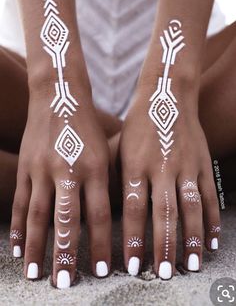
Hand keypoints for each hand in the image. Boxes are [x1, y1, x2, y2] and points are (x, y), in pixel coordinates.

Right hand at [10, 85, 110, 287]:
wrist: (60, 98)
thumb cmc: (90, 127)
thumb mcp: (107, 150)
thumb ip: (110, 181)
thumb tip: (119, 216)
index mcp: (95, 167)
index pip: (99, 215)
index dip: (99, 245)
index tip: (101, 271)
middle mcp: (69, 171)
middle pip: (66, 220)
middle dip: (65, 255)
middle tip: (64, 284)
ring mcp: (43, 169)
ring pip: (40, 215)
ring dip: (38, 248)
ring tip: (37, 275)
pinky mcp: (27, 167)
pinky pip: (22, 202)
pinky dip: (20, 227)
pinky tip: (20, 248)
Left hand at [120, 70, 219, 278]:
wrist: (167, 97)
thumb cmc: (138, 124)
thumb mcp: (119, 146)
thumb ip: (116, 176)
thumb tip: (107, 209)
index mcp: (136, 164)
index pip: (134, 208)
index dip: (133, 238)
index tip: (132, 265)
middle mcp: (162, 167)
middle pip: (165, 213)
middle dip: (164, 245)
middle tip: (164, 273)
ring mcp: (186, 165)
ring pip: (192, 207)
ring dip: (192, 238)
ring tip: (191, 264)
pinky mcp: (202, 162)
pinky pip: (210, 195)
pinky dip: (212, 219)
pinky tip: (212, 239)